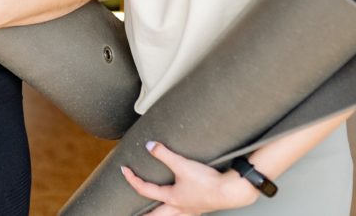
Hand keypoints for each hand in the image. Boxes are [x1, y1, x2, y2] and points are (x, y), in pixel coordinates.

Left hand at [122, 142, 258, 215]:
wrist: (231, 191)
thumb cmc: (208, 182)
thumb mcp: (182, 165)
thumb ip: (164, 154)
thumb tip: (149, 146)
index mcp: (172, 198)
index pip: (145, 190)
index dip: (132, 179)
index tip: (124, 170)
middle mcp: (179, 207)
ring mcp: (191, 210)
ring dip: (161, 215)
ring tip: (155, 213)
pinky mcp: (201, 207)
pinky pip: (184, 214)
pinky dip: (177, 213)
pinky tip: (180, 209)